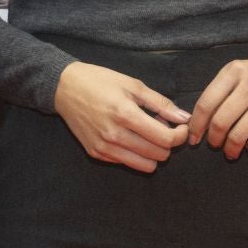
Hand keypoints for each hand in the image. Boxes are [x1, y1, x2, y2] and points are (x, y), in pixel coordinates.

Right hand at [51, 61, 189, 173]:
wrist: (63, 88)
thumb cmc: (99, 81)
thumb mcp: (132, 85)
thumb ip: (160, 103)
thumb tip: (185, 118)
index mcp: (125, 114)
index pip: (166, 139)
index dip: (180, 135)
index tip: (180, 127)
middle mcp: (114, 135)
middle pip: (159, 155)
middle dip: (167, 143)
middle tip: (161, 128)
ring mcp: (104, 148)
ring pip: (146, 166)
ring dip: (153, 153)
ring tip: (146, 135)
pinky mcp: (96, 154)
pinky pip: (127, 163)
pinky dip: (134, 154)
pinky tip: (128, 137)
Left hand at [187, 54, 247, 158]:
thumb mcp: (240, 72)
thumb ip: (221, 90)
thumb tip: (198, 119)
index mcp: (234, 71)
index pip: (206, 103)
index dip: (196, 125)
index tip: (194, 137)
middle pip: (221, 121)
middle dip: (213, 139)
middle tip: (213, 145)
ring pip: (240, 133)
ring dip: (231, 148)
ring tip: (230, 151)